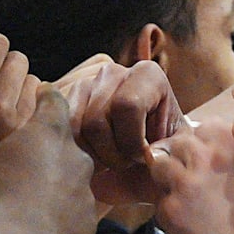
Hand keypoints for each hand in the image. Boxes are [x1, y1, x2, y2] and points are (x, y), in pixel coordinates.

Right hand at [0, 86, 96, 233]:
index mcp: (50, 132)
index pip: (54, 101)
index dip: (45, 94)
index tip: (41, 91)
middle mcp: (76, 157)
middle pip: (62, 144)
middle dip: (45, 149)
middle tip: (22, 160)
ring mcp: (86, 191)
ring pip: (69, 180)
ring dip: (52, 184)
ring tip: (26, 200)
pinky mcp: (88, 222)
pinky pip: (72, 212)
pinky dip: (58, 215)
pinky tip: (37, 226)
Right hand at [56, 57, 184, 208]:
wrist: (143, 151)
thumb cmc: (163, 150)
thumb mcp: (178, 151)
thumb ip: (173, 153)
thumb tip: (153, 156)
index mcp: (147, 74)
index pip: (128, 106)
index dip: (133, 143)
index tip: (143, 157)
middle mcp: (111, 70)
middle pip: (96, 122)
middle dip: (111, 155)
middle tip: (125, 162)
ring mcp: (81, 82)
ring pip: (73, 129)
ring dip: (91, 156)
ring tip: (110, 159)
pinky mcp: (59, 99)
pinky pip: (55, 130)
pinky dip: (73, 152)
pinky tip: (91, 156)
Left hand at [147, 118, 233, 233]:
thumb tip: (202, 147)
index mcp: (233, 140)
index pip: (201, 127)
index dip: (202, 146)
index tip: (209, 164)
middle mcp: (207, 155)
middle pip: (176, 142)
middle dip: (181, 159)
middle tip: (194, 184)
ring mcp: (187, 181)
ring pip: (158, 165)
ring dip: (169, 180)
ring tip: (189, 202)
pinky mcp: (172, 210)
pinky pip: (159, 201)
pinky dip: (171, 211)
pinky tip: (192, 226)